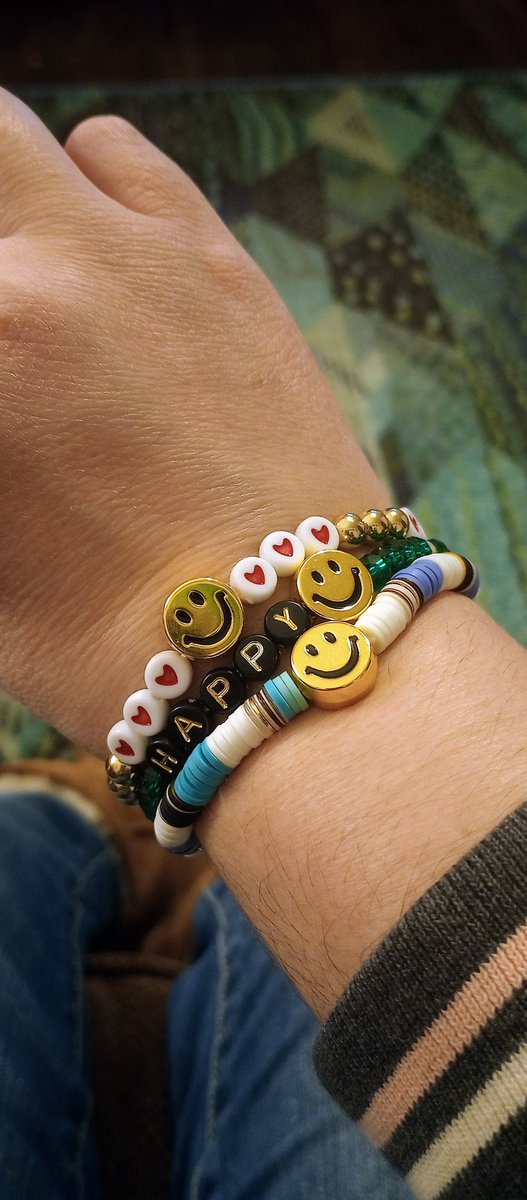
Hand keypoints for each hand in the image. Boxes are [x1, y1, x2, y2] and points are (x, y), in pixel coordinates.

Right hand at [0, 89, 386, 752]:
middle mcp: (22, 291)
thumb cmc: (105, 647)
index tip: (1, 416)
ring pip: (9, 142)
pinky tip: (105, 261)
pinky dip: (90, 190)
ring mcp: (118, 254)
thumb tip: (0, 405)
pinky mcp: (209, 252)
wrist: (285, 646)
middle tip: (7, 337)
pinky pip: (116, 155)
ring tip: (28, 279)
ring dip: (6, 205)